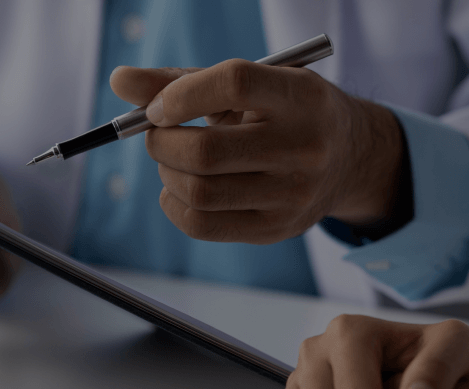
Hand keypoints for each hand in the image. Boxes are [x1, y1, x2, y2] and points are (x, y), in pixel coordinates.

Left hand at [109, 61, 409, 244]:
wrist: (349, 156)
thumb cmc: (284, 111)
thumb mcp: (250, 84)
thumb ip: (183, 80)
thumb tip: (119, 81)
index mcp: (302, 97)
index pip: (235, 84)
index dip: (183, 94)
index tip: (158, 107)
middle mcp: (306, 147)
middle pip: (207, 151)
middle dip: (161, 142)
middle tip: (157, 133)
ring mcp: (295, 194)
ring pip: (199, 191)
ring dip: (167, 172)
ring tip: (173, 159)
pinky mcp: (279, 228)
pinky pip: (203, 225)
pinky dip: (173, 205)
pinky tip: (178, 189)